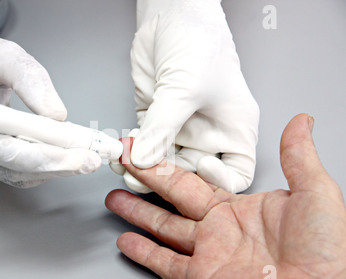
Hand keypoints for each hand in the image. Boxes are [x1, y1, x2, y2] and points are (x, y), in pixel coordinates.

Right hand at [0, 8, 100, 187]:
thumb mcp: (6, 55)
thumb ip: (33, 82)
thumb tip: (58, 117)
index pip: (5, 148)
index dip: (45, 156)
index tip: (80, 155)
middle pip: (14, 168)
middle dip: (58, 166)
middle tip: (92, 160)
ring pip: (15, 174)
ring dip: (52, 168)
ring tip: (84, 157)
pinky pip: (12, 170)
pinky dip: (39, 166)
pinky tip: (60, 157)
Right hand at [106, 114, 345, 278]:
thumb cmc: (327, 248)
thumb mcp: (314, 192)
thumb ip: (298, 156)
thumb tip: (300, 122)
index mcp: (238, 207)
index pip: (194, 180)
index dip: (170, 164)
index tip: (150, 149)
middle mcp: (219, 228)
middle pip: (171, 199)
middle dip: (145, 180)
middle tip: (123, 165)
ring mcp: (209, 253)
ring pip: (163, 228)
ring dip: (137, 214)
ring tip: (115, 199)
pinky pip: (166, 263)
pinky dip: (145, 253)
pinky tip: (127, 241)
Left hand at [111, 0, 258, 193]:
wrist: (171, 14)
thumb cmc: (198, 40)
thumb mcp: (185, 88)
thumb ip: (163, 128)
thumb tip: (143, 161)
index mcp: (234, 128)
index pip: (236, 173)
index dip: (220, 180)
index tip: (198, 168)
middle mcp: (209, 133)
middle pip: (192, 173)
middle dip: (168, 178)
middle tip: (144, 174)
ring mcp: (181, 128)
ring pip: (164, 163)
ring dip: (144, 168)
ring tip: (126, 163)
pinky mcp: (156, 120)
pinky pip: (145, 145)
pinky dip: (132, 151)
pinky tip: (122, 150)